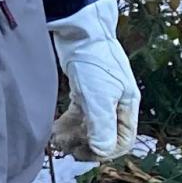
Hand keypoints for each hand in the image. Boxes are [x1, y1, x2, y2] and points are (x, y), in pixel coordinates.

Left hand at [46, 0, 139, 161]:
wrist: (79, 30)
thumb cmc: (93, 61)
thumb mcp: (98, 96)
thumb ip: (102, 126)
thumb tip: (101, 151)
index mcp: (127, 106)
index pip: (122, 140)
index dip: (105, 151)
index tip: (83, 152)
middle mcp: (116, 103)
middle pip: (105, 136)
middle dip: (86, 145)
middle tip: (66, 148)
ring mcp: (100, 97)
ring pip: (89, 127)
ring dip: (74, 137)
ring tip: (56, 140)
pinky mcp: (84, 90)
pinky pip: (79, 116)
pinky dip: (68, 125)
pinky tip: (54, 130)